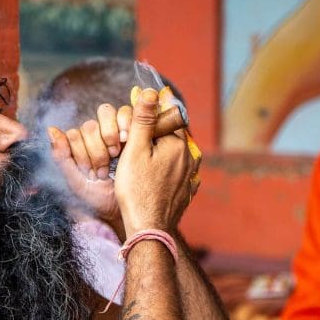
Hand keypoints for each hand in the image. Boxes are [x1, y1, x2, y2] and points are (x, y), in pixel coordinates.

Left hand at [47, 102, 130, 227]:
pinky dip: (125, 124)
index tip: (91, 174)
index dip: (82, 154)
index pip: (74, 135)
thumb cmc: (99, 198)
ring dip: (110, 135)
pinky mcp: (132, 127)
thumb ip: (61, 157)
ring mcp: (113, 129)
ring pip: (105, 114)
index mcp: (78, 145)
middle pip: (89, 126)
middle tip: (105, 170)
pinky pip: (125, 112)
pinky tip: (126, 141)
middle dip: (97, 151)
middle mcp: (94, 135)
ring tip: (116, 154)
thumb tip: (51, 129)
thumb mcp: (76, 182)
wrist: (125, 208)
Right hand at [113, 88, 198, 235]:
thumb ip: (142, 119)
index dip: (146, 122)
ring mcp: (190, 176)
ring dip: (157, 156)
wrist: (148, 229)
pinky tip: (149, 181)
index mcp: (179, 144)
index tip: (131, 133)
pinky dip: (163, 173)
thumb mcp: (134, 150)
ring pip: (171, 155)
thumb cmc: (137, 190)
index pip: (165, 118)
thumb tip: (149, 91)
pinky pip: (174, 173)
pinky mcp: (186, 191)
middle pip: (168, 137)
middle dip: (151, 139)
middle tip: (130, 152)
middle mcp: (190, 158)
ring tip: (138, 169)